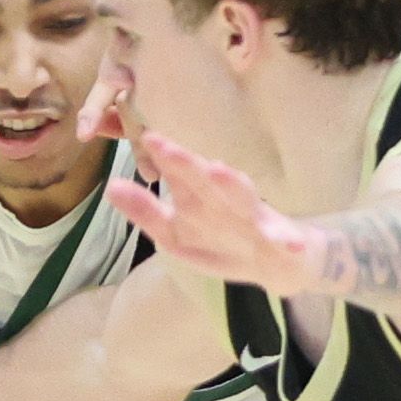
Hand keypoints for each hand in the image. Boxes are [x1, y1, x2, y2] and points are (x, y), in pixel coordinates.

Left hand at [104, 131, 323, 293]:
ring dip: (232, 185)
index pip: (181, 174)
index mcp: (202, 198)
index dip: (166, 158)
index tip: (147, 137)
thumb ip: (146, 212)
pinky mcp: (284, 242)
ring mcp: (257, 221)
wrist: (282, 263)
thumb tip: (110, 186)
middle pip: (205, 181)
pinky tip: (290, 242)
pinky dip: (288, 240)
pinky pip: (286, 240)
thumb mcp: (178, 233)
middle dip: (186, 164)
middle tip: (163, 146)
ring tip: (217, 171)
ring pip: (245, 200)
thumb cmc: (225, 241)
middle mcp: (227, 202)